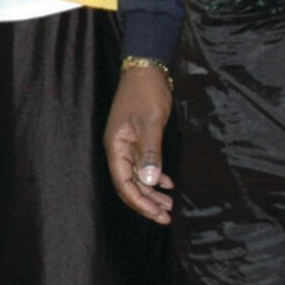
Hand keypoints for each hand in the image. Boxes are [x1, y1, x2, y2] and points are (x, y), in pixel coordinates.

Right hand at [105, 66, 173, 223]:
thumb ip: (150, 153)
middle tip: (166, 216)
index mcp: (116, 146)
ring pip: (137, 176)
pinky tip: (167, 183)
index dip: (139, 202)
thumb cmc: (146, 93)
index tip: (157, 214)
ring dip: (152, 191)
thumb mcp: (151, 123)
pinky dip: (155, 175)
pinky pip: (143, 164)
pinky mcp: (137, 138)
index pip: (123, 183)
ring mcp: (127, 144)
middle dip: (147, 202)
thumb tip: (150, 182)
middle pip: (129, 184)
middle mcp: (119, 148)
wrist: (146, 68)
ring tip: (169, 204)